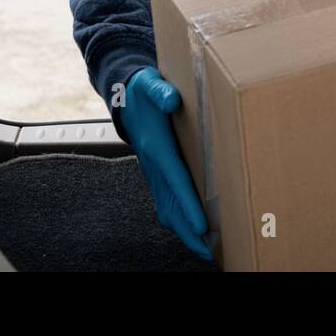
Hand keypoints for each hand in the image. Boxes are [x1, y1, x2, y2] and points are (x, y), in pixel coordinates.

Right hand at [121, 67, 213, 261]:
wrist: (125, 94)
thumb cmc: (143, 90)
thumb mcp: (151, 83)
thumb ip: (160, 91)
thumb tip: (171, 100)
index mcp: (156, 146)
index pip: (176, 180)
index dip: (189, 205)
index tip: (202, 226)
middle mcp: (153, 164)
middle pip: (171, 205)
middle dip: (188, 231)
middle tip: (209, 252)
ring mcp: (154, 172)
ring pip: (167, 209)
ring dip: (185, 230)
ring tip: (206, 250)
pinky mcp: (157, 174)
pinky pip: (167, 202)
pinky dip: (179, 219)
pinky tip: (193, 228)